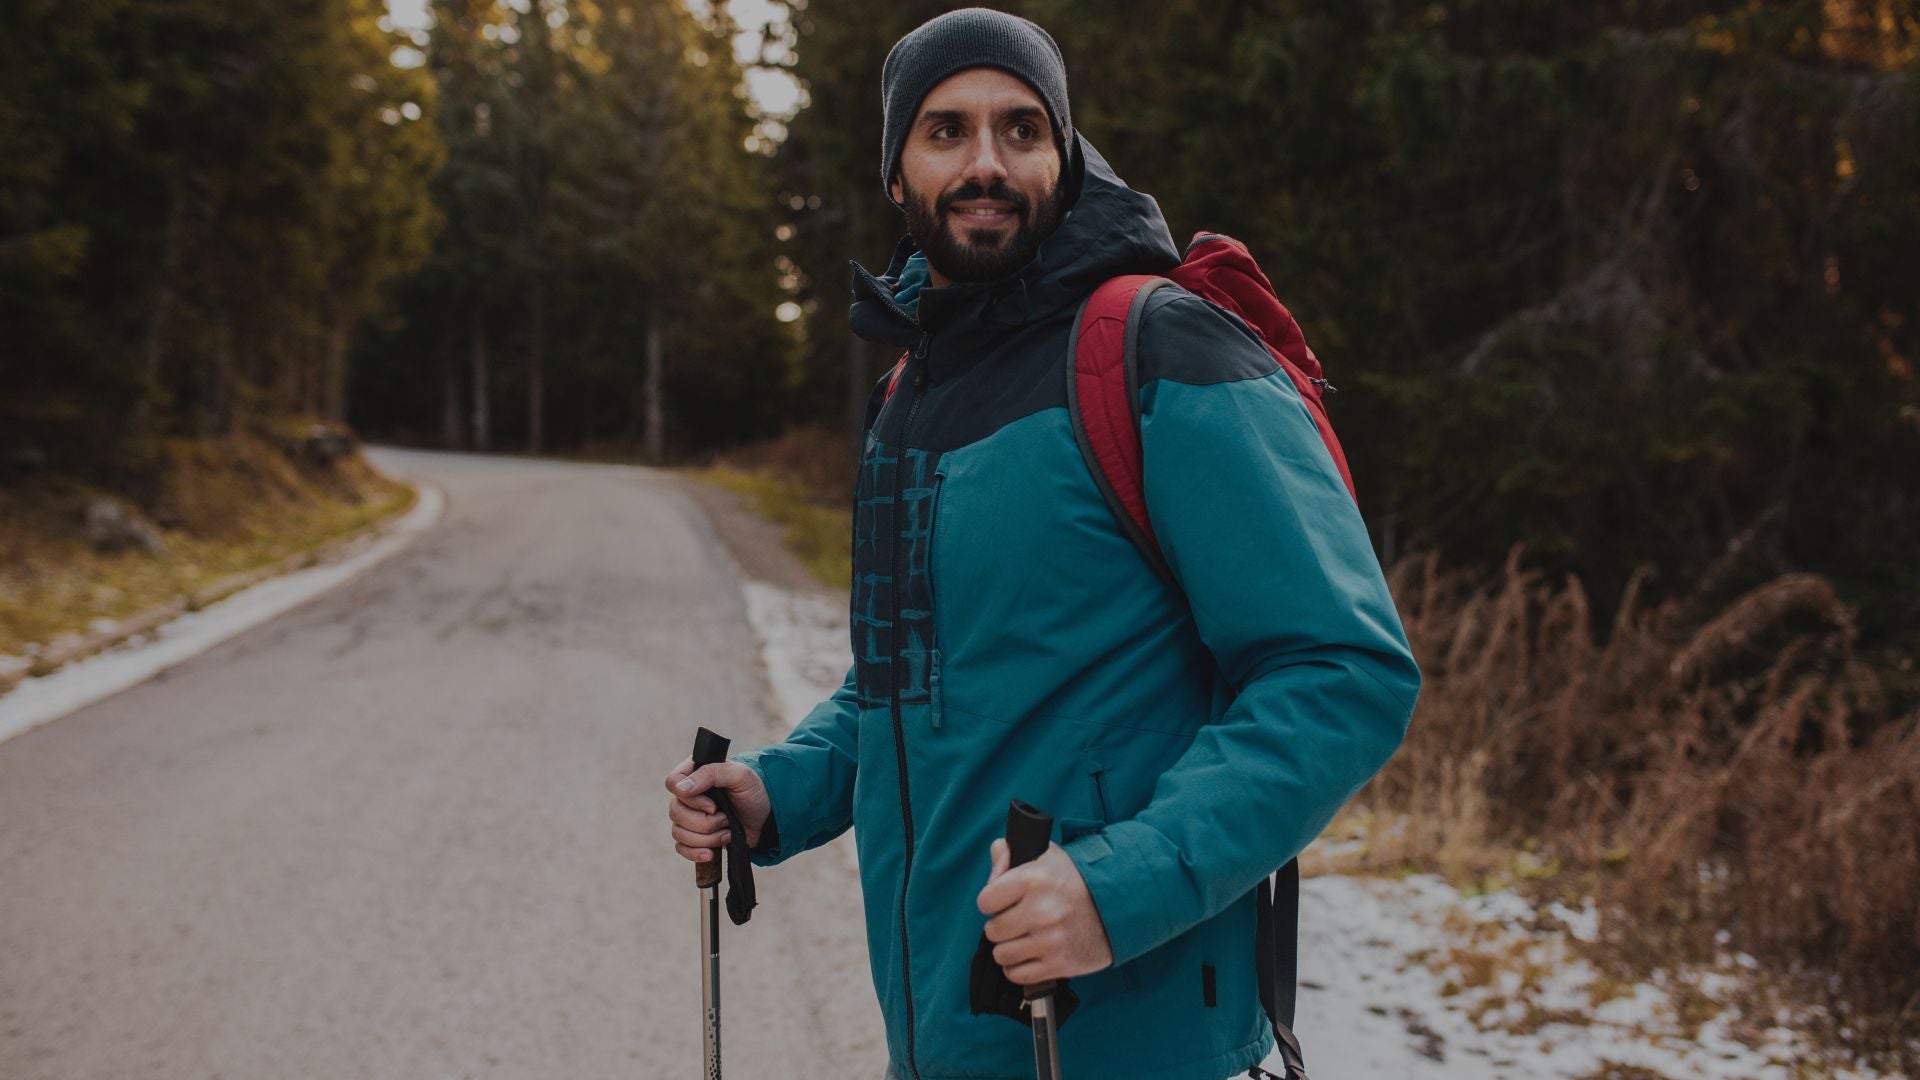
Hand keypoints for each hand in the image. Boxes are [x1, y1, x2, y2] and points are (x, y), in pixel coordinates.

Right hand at [664, 757, 771, 862]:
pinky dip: (696, 853)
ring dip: (707, 838)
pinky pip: (681, 848)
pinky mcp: (693, 837)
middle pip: (675, 812)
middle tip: (726, 818)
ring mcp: (689, 817)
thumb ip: (712, 773)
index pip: (672, 782)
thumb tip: (682, 788)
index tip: (713, 805)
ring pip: (678, 832)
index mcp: (695, 773)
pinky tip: (711, 853)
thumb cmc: (753, 792)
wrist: (766, 818)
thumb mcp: (739, 775)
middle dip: (705, 822)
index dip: (690, 799)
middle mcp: (688, 795)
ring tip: (727, 833)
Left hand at [976, 838, 1113, 984]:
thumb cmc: (1080, 879)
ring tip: (1024, 938)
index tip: (1003, 902)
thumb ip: (1013, 853)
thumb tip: (998, 854)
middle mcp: (1040, 911)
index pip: (985, 901)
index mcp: (1033, 880)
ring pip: (1002, 955)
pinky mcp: (1060, 964)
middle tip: (1017, 921)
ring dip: (1010, 949)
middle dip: (1002, 926)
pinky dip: (1020, 968)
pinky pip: (1018, 975)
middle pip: (992, 931)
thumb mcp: (1048, 855)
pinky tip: (1030, 955)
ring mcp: (1050, 940)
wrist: (1122, 905)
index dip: (992, 902)